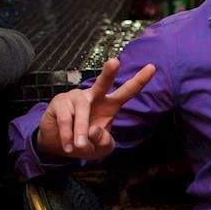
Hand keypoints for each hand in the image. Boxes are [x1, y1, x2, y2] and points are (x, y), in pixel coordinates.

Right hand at [36, 58, 155, 158]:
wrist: (58, 144)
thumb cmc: (85, 142)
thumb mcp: (100, 148)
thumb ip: (103, 141)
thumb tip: (93, 130)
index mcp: (110, 104)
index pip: (127, 91)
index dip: (140, 80)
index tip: (152, 67)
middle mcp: (94, 96)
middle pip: (102, 83)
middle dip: (109, 72)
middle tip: (114, 62)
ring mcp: (76, 97)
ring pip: (82, 111)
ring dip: (80, 131)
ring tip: (80, 146)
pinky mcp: (59, 102)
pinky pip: (66, 119)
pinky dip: (68, 135)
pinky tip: (68, 146)